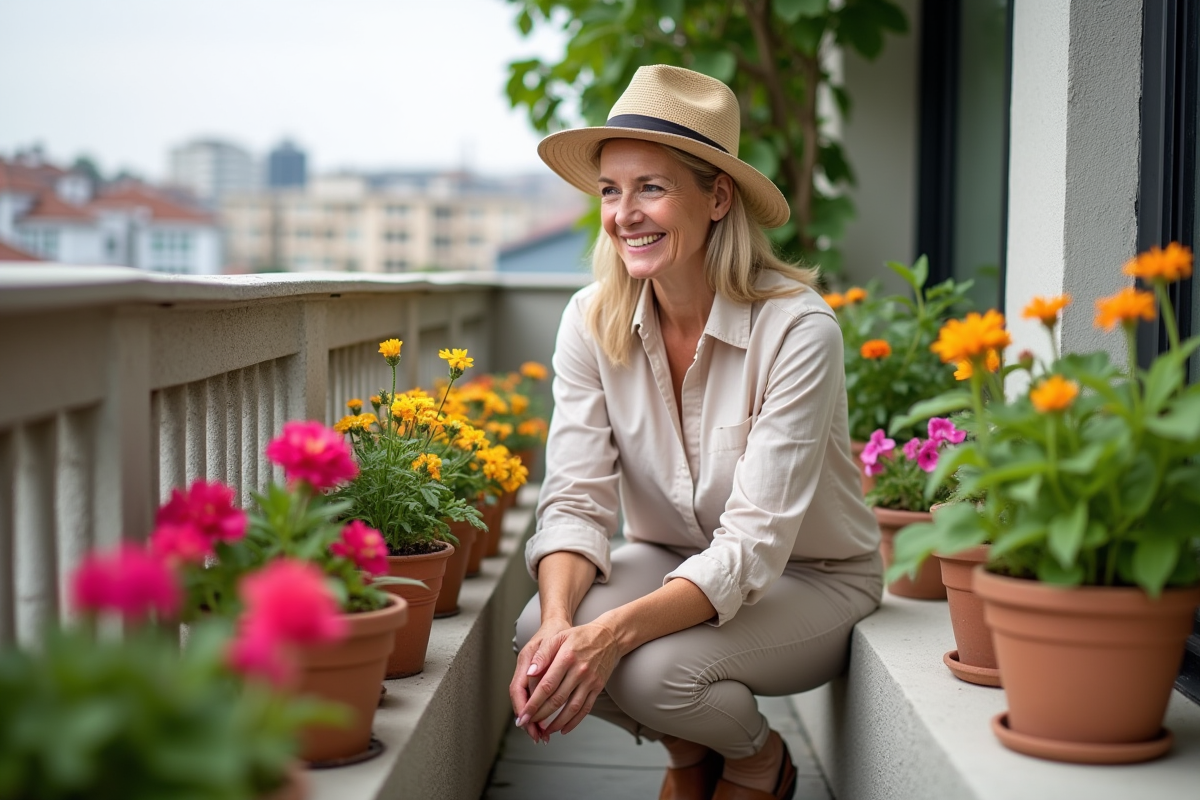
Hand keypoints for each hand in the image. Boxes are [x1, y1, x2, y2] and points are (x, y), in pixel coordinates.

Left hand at [514, 621, 620, 739]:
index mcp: (567, 657)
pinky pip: (585, 709)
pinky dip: (574, 722)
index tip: (523, 715)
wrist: (609, 637)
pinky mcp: (598, 687)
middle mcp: (580, 671)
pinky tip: (563, 729)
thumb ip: (542, 654)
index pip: (546, 685)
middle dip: (540, 715)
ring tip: (544, 731)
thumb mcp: (559, 637)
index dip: (533, 703)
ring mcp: (590, 681)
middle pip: (557, 699)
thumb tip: (529, 673)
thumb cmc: (579, 637)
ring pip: (572, 708)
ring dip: (557, 723)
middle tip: (528, 725)